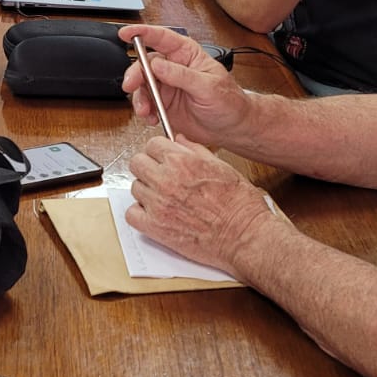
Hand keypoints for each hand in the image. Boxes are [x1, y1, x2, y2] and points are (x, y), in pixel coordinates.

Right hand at [119, 23, 250, 142]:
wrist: (233, 128)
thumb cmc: (229, 102)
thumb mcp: (209, 87)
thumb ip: (182, 75)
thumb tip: (158, 65)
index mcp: (187, 54)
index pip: (162, 38)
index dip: (142, 33)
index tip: (125, 33)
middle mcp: (173, 68)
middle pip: (145, 63)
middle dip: (135, 74)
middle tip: (130, 86)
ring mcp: (167, 86)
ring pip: (142, 85)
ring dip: (139, 98)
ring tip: (145, 111)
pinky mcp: (163, 105)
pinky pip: (146, 104)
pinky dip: (145, 112)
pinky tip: (152, 118)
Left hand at [126, 136, 278, 281]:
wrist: (245, 236)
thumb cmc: (240, 205)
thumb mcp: (222, 166)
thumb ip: (196, 150)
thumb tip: (180, 140)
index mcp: (182, 161)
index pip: (151, 144)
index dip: (158, 151)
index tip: (163, 157)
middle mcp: (166, 180)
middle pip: (137, 163)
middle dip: (148, 167)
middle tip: (160, 176)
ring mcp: (158, 204)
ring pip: (135, 187)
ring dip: (146, 191)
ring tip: (163, 198)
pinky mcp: (155, 227)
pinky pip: (131, 214)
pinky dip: (140, 214)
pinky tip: (154, 214)